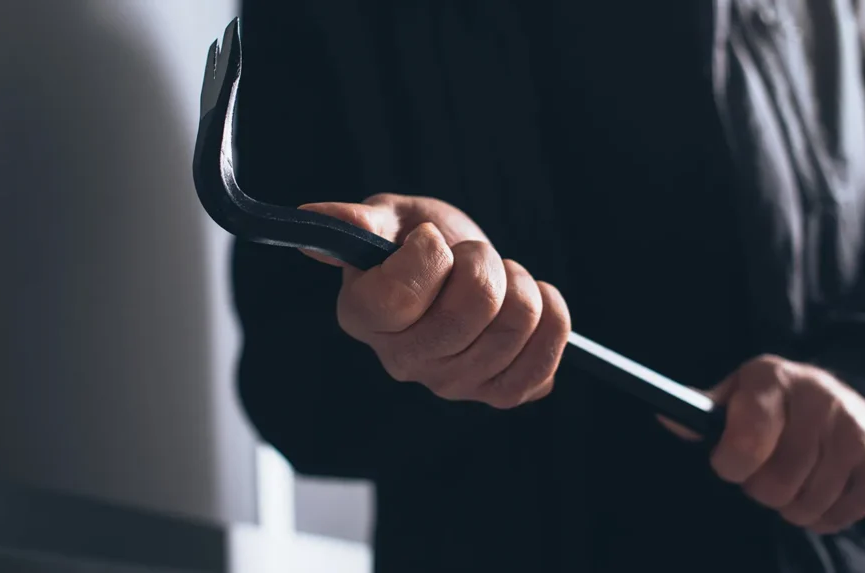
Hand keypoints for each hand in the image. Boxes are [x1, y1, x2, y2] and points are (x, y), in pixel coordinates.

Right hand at [299, 193, 570, 409]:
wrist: (459, 270)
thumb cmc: (416, 240)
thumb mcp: (388, 219)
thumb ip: (356, 220)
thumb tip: (311, 218)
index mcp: (363, 316)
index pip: (402, 293)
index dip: (430, 253)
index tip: (430, 238)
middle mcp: (402, 360)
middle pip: (470, 310)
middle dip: (482, 261)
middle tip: (471, 255)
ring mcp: (451, 384)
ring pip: (516, 325)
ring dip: (520, 284)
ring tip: (499, 277)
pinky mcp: (498, 394)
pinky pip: (544, 364)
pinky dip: (552, 319)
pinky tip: (534, 301)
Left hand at [661, 355, 864, 534]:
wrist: (854, 405)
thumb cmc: (779, 405)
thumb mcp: (740, 394)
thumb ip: (704, 410)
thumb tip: (666, 415)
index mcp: (772, 379)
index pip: (746, 438)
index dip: (731, 464)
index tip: (729, 464)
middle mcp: (818, 398)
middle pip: (775, 483)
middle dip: (760, 489)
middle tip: (764, 474)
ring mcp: (854, 431)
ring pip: (805, 504)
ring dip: (790, 506)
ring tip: (792, 481)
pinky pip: (837, 516)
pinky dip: (822, 516)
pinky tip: (821, 490)